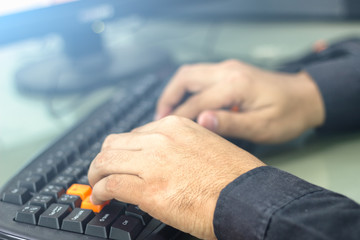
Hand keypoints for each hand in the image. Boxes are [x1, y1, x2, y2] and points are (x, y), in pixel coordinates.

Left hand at [88, 116, 264, 239]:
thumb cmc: (234, 176)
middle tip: (102, 172)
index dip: (124, 149)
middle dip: (104, 159)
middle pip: (114, 143)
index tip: (122, 160)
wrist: (247, 196)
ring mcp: (153, 162)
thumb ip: (180, 146)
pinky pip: (111, 184)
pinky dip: (100, 191)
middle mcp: (160, 139)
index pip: (135, 133)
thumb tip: (163, 159)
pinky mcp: (148, 188)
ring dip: (97, 174)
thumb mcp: (207, 145)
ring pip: (106, 161)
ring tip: (97, 185)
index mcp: (176, 126)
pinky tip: (101, 198)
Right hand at [156, 60, 324, 143]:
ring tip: (167, 112)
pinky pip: (200, 75)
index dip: (179, 118)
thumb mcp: (262, 126)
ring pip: (190, 73)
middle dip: (168, 97)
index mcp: (236, 85)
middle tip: (159, 118)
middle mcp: (228, 70)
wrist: (306, 96)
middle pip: (186, 77)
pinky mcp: (230, 70)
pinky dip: (187, 88)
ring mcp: (229, 68)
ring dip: (175, 90)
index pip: (196, 101)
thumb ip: (231, 123)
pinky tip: (186, 103)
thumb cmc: (288, 115)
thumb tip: (201, 121)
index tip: (166, 133)